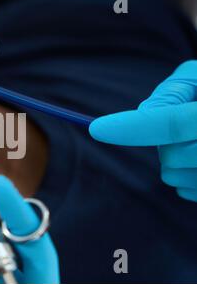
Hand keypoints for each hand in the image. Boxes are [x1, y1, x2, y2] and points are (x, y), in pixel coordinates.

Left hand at [90, 60, 196, 201]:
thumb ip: (174, 91)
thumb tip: (142, 114)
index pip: (171, 122)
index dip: (133, 127)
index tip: (97, 129)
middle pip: (170, 157)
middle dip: (164, 143)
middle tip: (185, 128)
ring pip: (175, 178)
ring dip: (174, 162)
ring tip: (195, 142)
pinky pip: (189, 193)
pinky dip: (186, 179)